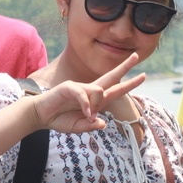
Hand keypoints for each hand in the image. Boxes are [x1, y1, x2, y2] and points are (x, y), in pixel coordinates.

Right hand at [30, 52, 144, 133]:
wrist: (40, 116)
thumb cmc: (59, 120)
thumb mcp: (79, 127)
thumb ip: (91, 126)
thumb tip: (103, 123)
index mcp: (94, 100)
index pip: (115, 89)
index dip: (129, 84)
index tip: (142, 76)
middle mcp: (89, 91)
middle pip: (111, 76)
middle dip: (124, 66)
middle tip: (136, 55)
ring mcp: (80, 87)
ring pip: (99, 90)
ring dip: (96, 105)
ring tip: (87, 116)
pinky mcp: (69, 87)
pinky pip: (84, 94)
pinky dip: (86, 105)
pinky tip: (86, 114)